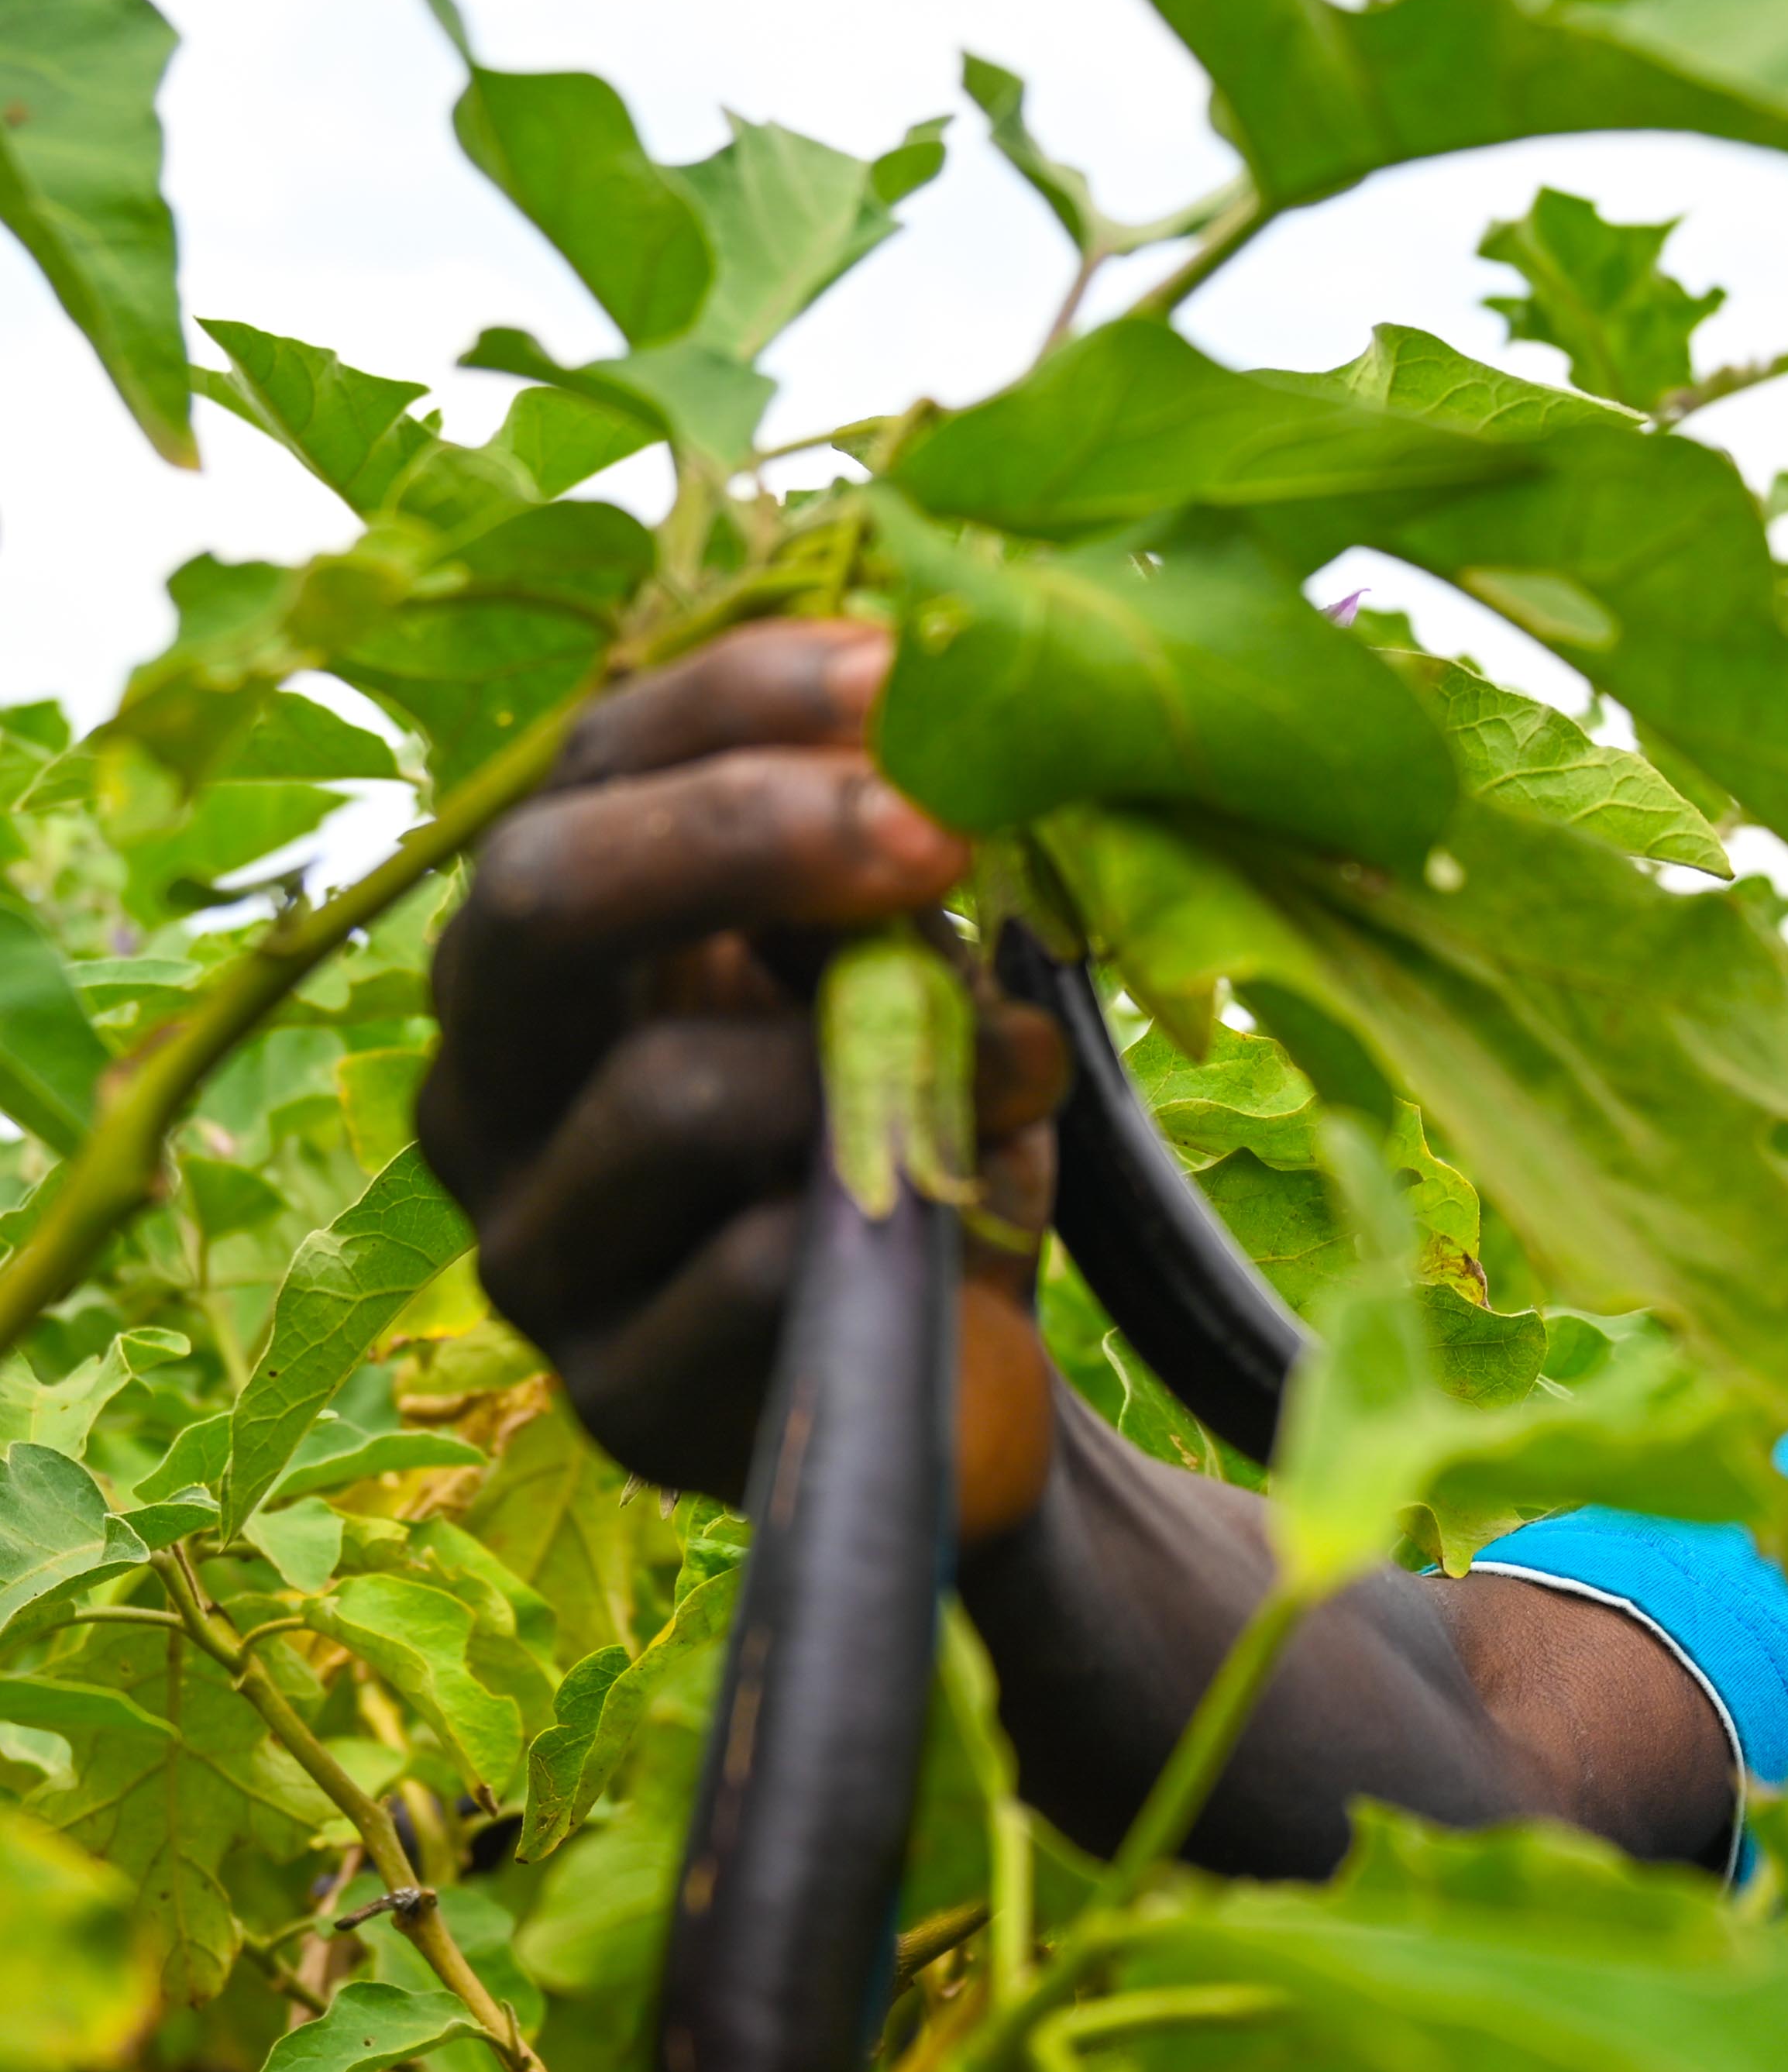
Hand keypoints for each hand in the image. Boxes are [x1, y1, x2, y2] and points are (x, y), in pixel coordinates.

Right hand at [419, 621, 1067, 1539]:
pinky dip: (897, 1223)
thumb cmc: (914, 1134)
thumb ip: (887, 879)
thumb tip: (939, 746)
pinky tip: (981, 1216)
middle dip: (744, 835)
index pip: (586, 771)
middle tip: (937, 827)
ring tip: (1016, 1071)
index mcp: (548, 950)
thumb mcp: (908, 973)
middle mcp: (489, 1084)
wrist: (962, 1386)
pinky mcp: (619, 1398)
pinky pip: (745, 1271)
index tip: (907, 673)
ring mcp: (537, 1248)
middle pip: (542, 901)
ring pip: (667, 1095)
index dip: (738, 702)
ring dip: (882, 1066)